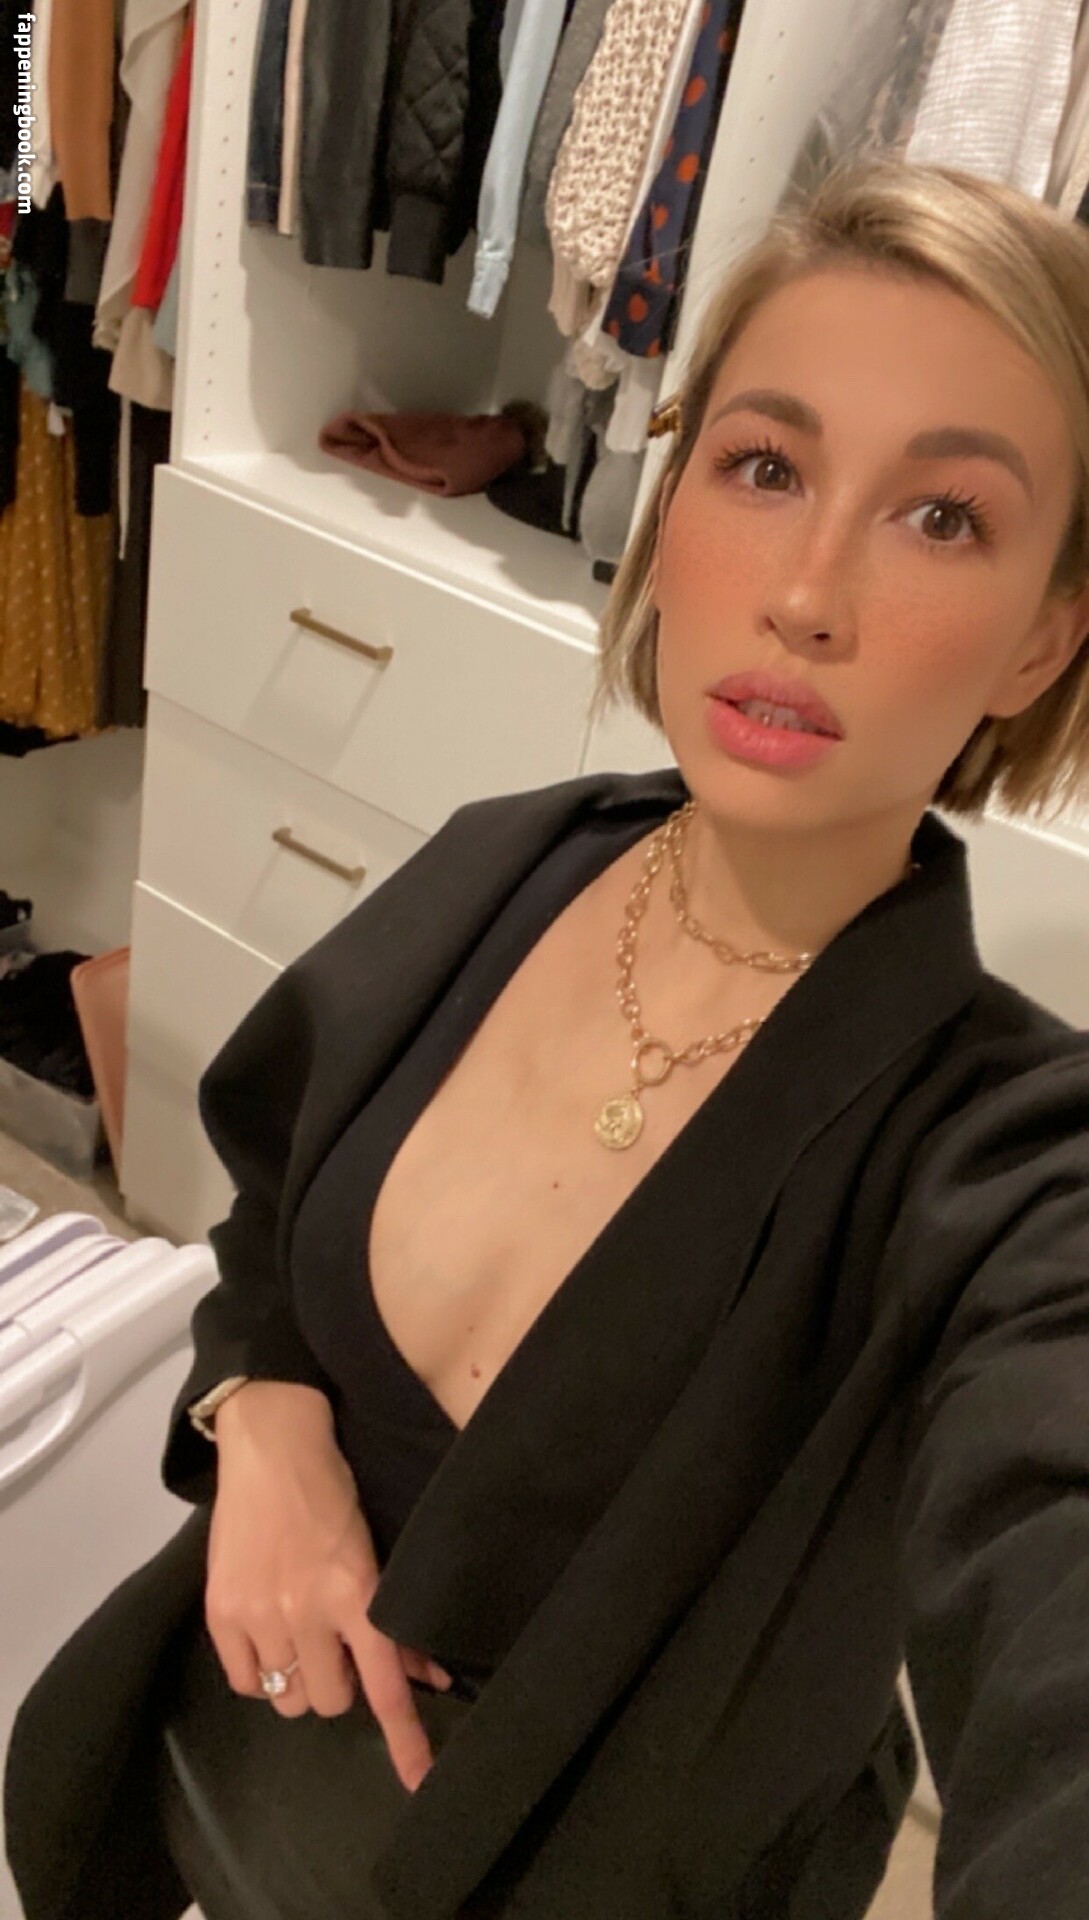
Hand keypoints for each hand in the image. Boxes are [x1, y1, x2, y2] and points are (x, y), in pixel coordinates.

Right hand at [203, 1380, 452, 1791]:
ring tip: (301, 1635)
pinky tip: (268, 1634)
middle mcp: (307, 1613)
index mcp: (356, 1594)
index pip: (385, 1683)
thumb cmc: (332, 1491)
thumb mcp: (375, 1549)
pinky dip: (262, 1670)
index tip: (418, 1781)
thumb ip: (393, 1618)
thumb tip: (427, 1673)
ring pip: (288, 1699)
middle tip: (337, 1644)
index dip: (405, 1737)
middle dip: (339, 1680)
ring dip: (300, 1678)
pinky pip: (246, 1682)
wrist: (270, 1445)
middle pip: (330, 1700)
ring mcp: (260, 1614)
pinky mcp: (222, 1612)